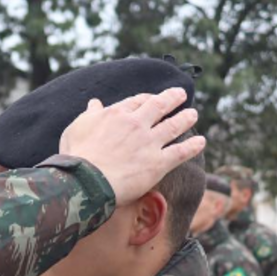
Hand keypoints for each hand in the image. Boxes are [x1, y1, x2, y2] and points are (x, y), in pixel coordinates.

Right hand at [59, 88, 205, 204]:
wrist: (86, 180)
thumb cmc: (76, 155)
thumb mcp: (76, 128)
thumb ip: (89, 115)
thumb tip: (94, 103)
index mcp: (116, 114)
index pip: (136, 101)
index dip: (146, 98)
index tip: (150, 98)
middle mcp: (136, 124)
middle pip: (159, 106)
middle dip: (172, 98)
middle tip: (180, 94)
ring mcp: (149, 143)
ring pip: (174, 125)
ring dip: (186, 118)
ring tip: (193, 114)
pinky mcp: (158, 163)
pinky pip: (181, 151)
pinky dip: (193, 145)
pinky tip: (201, 141)